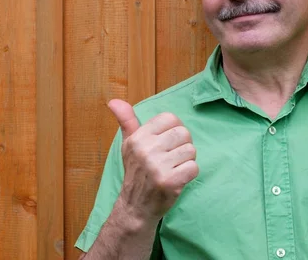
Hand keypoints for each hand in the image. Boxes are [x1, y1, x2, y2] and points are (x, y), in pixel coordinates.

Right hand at [108, 99, 198, 220]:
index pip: (170, 118)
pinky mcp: (170, 182)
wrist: (135, 207)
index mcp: (138, 138)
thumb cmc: (136, 171)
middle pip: (184, 133)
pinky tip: (177, 179)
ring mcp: (158, 166)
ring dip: (186, 161)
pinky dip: (189, 174)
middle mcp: (146, 150)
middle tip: (170, 159)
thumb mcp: (128, 144)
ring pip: (191, 150)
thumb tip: (114, 101)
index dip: (173, 130)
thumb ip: (126, 121)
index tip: (166, 143)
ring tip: (172, 169)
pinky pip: (194, 167)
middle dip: (182, 146)